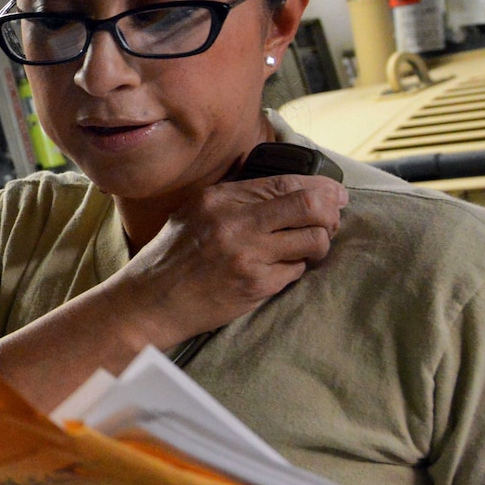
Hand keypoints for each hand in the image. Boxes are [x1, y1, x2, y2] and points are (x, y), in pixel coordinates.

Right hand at [113, 174, 347, 344]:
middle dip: (331, 212)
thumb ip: (236, 200)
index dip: (320, 187)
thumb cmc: (171, 259)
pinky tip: (278, 271)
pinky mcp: (255, 284)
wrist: (149, 302)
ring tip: (306, 249)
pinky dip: (295, 269)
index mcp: (220, 198)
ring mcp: (247, 254)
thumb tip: (289, 191)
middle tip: (333, 220)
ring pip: (313, 239)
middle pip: (309, 205)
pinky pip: (296, 270)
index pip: (286, 182)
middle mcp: (235, 221)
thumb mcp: (195, 213)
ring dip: (318, 244)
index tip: (335, 195)